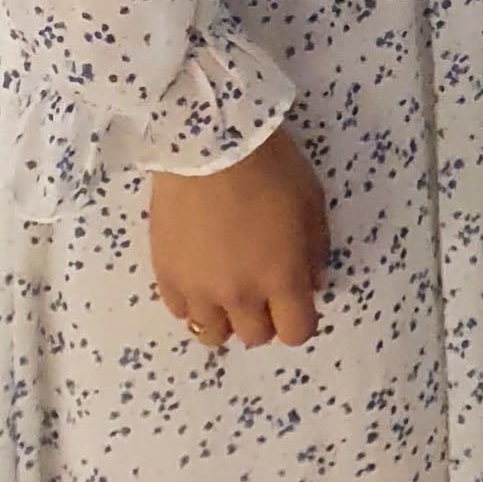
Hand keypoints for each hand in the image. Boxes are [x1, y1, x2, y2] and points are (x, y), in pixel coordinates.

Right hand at [148, 125, 329, 346]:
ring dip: (225, 318)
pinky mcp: (167, 277)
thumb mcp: (312, 203)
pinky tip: (199, 275)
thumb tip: (312, 283)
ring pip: (212, 334)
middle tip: (263, 287)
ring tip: (227, 289)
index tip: (297, 302)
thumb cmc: (271, 167)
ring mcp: (198, 290)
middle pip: (255, 337)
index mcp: (281, 278)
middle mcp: (240, 296)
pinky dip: (193, 301)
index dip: (301, 321)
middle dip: (265, 317)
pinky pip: (180, 311)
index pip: (297, 333)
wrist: (209, 144)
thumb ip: (316, 251)